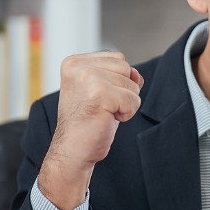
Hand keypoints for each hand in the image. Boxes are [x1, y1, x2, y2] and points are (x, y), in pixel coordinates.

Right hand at [38, 51, 143, 209]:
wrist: (72, 151)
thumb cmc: (88, 122)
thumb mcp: (103, 92)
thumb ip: (119, 76)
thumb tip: (137, 74)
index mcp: (74, 63)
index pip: (118, 59)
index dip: (117, 81)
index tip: (97, 98)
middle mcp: (78, 67)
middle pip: (127, 68)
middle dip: (123, 91)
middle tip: (101, 107)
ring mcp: (87, 79)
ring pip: (132, 84)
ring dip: (125, 103)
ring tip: (103, 113)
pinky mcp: (99, 94)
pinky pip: (133, 100)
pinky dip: (127, 114)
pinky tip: (107, 119)